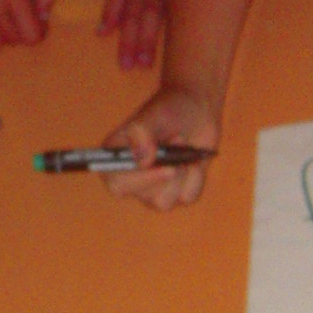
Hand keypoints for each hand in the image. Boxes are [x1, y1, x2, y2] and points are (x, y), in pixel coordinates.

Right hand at [102, 87, 216, 210]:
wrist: (195, 110)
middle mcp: (132, 179)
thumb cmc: (167, 110)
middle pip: (143, 196)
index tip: (152, 161)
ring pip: (165, 201)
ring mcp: (155, 189)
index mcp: (116, 160)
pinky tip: (194, 159)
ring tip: (183, 143)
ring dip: (181, 173)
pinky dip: (195, 176)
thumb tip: (142, 162)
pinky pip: (188, 196)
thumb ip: (140, 134)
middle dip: (164, 171)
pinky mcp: (177, 192)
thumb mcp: (151, 115)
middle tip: (178, 139)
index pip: (117, 184)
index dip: (135, 179)